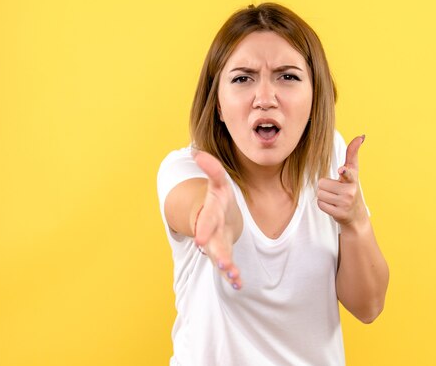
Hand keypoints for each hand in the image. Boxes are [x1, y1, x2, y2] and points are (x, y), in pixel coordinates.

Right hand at [192, 149, 242, 289]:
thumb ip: (212, 169)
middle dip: (217, 253)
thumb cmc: (219, 199)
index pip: (206, 221)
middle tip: (222, 263)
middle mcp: (211, 232)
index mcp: (210, 214)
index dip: (204, 229)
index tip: (200, 240)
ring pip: (220, 258)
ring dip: (226, 267)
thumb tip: (197, 152)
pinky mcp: (224, 254)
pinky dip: (232, 276)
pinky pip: (228, 267)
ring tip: (234, 277)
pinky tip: (239, 284)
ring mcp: (217, 245)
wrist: (216, 217)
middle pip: (212, 244)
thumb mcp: (219, 182)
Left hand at [317, 135, 368, 229]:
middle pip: (322, 183)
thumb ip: (353, 154)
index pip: (349, 173)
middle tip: (336, 191)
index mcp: (353, 179)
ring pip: (320, 194)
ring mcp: (345, 203)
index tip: (342, 170)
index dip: (344, 172)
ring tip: (334, 198)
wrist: (356, 215)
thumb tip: (361, 136)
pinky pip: (320, 204)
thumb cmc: (351, 188)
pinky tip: (333, 205)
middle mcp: (350, 191)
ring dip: (324, 196)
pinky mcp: (339, 213)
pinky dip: (324, 204)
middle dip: (326, 187)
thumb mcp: (354, 171)